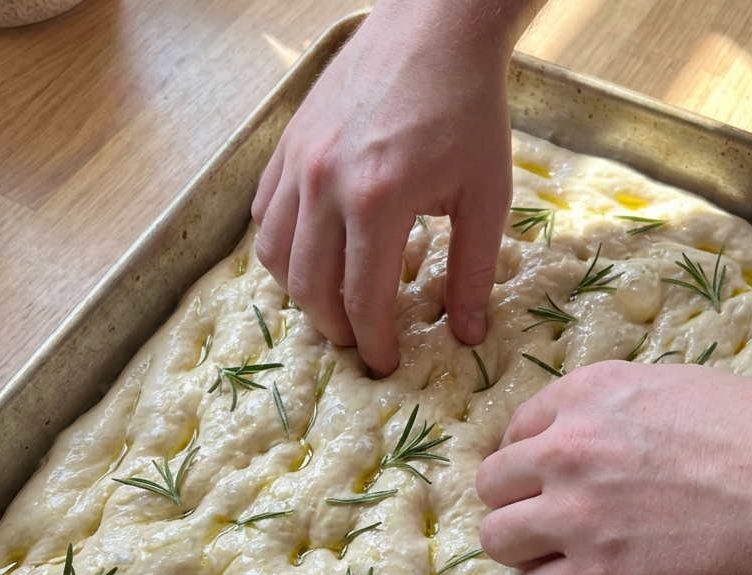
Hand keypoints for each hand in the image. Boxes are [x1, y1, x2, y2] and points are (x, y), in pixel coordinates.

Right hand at [252, 0, 529, 374]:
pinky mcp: (287, 144)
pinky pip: (265, 215)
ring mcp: (298, 162)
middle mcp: (325, 185)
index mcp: (378, 202)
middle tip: (360, 341)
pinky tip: (310, 255)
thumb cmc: (469, 110)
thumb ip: (472, 272)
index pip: (362, 300)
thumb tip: (468, 336)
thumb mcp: (486, 196)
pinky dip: (281, 248)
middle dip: (335, 329)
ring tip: (332, 305)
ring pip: (275, 257)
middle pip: (311, 288)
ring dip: (301, 295)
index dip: (374, 343)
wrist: (436, 28)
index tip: (385, 363)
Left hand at [476, 360, 751, 574]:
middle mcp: (566, 450)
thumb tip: (583, 438)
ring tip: (566, 560)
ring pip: (498, 541)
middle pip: (493, 487)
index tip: (543, 482)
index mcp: (587, 395)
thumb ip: (614, 413)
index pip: (514, 432)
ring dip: (526, 552)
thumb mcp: (678, 391)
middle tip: (553, 524)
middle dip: (518, 505)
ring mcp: (574, 516)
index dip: (527, 463)